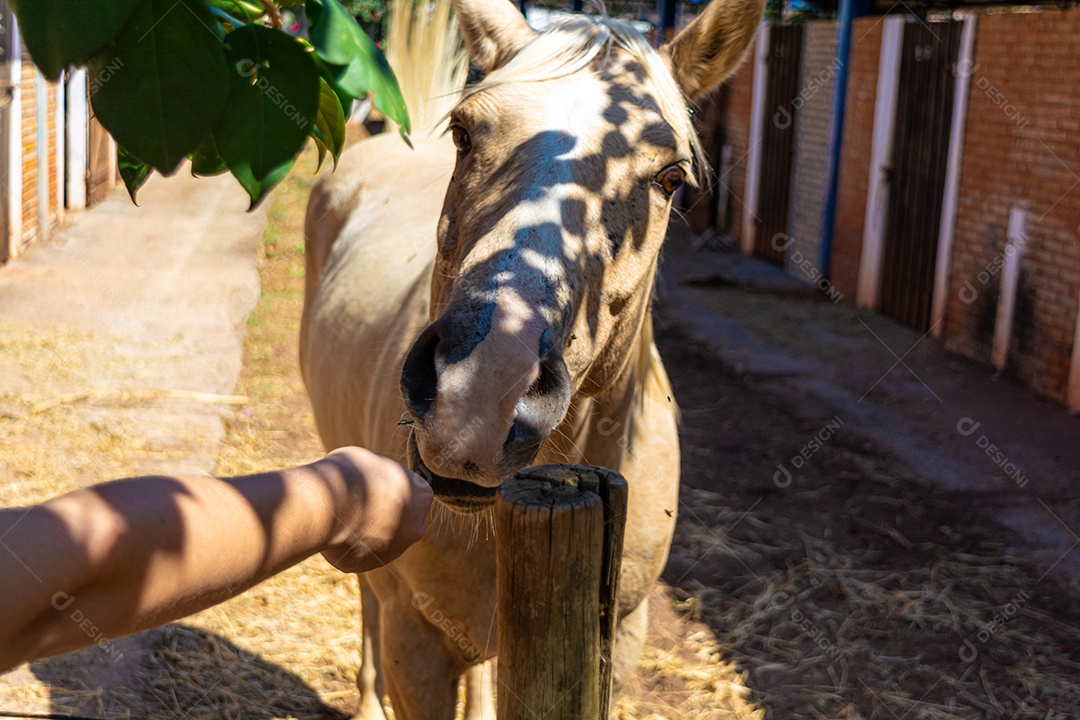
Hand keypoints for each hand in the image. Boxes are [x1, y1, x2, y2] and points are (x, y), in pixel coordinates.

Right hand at [316, 447, 432, 573]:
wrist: (326, 506)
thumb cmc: (350, 474)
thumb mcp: (373, 460)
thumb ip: (382, 476)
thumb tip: (376, 480)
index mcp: (422, 497)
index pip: (413, 490)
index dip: (391, 484)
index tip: (373, 480)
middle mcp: (414, 529)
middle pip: (399, 518)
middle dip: (381, 511)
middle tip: (356, 498)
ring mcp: (392, 551)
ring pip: (379, 538)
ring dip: (364, 528)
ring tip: (340, 512)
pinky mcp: (366, 565)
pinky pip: (357, 552)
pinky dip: (347, 543)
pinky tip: (333, 529)